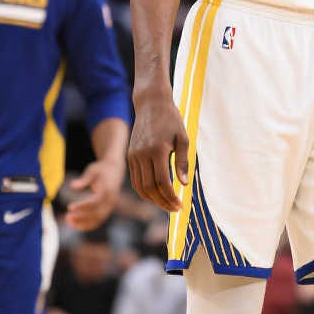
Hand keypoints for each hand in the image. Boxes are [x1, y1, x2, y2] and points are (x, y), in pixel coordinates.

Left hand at [64, 158, 124, 230]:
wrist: (115, 169)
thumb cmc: (101, 169)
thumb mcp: (93, 170)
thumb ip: (84, 179)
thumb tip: (72, 185)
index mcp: (108, 189)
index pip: (95, 201)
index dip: (82, 206)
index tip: (69, 207)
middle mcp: (111, 200)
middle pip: (97, 213)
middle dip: (82, 217)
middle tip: (66, 216)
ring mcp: (111, 206)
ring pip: (98, 219)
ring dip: (83, 223)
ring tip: (68, 222)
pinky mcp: (108, 209)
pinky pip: (99, 220)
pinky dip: (88, 225)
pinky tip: (75, 225)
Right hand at [127, 92, 187, 210]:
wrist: (151, 104)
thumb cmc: (171, 120)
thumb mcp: (182, 138)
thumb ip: (183, 161)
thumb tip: (184, 184)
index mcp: (157, 151)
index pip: (162, 182)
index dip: (171, 197)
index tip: (180, 205)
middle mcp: (141, 155)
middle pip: (149, 188)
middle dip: (162, 202)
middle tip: (175, 208)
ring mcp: (133, 156)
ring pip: (140, 186)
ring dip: (152, 199)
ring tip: (166, 204)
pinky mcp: (129, 156)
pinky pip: (135, 179)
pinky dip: (144, 190)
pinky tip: (156, 193)